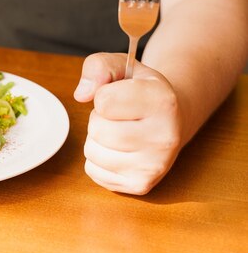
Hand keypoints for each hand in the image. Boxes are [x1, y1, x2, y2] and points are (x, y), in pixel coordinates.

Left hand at [73, 53, 182, 194]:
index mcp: (162, 101)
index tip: (121, 96)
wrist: (171, 120)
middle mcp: (164, 137)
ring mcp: (154, 166)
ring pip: (92, 152)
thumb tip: (81, 94)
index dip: (103, 95)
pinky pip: (93, 171)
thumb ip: (98, 66)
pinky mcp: (141, 185)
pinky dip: (97, 160)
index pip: (103, 101)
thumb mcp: (124, 67)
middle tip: (119, 117)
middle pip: (97, 129)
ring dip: (96, 140)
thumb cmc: (141, 91)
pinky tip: (119, 150)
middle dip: (99, 119)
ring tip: (119, 131)